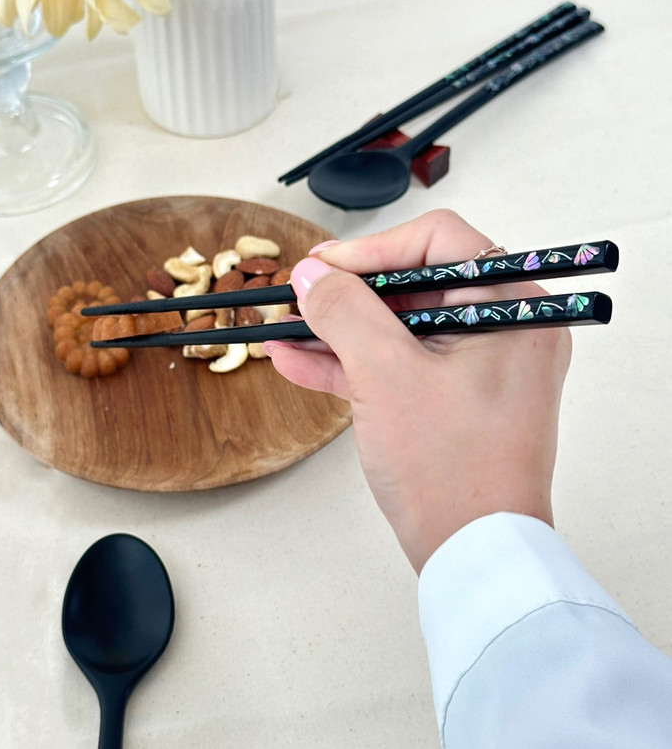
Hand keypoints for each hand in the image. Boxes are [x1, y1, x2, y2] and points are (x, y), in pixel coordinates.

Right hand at [265, 210, 570, 573]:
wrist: (472, 555)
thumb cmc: (450, 470)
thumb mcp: (385, 375)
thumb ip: (344, 312)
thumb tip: (310, 275)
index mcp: (511, 309)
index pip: (439, 243)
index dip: (372, 249)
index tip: (321, 267)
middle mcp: (503, 331)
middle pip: (414, 286)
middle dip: (348, 294)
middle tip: (300, 296)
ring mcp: (479, 367)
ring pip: (401, 329)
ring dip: (341, 331)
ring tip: (286, 329)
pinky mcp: (455, 399)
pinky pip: (401, 366)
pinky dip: (355, 364)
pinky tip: (300, 361)